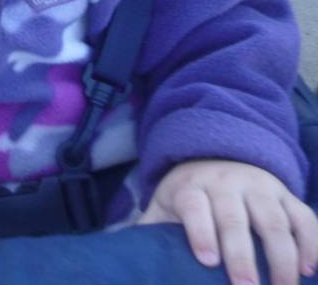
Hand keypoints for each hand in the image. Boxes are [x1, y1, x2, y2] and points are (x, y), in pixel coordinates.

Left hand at [139, 158, 317, 284]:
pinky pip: (304, 218)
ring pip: (274, 220)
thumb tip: (123, 252)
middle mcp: (226, 184)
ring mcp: (260, 188)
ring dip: (283, 257)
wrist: (219, 153)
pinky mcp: (286, 195)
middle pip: (235, 218)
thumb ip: (149, 227)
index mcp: (192, 187)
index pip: (194, 206)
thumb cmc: (189, 193)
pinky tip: (311, 269)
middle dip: (242, 254)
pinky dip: (312, 243)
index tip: (207, 261)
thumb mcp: (164, 203)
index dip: (201, 231)